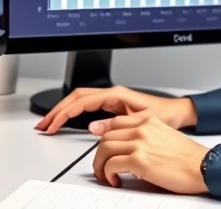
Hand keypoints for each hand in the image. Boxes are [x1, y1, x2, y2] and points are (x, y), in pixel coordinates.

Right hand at [34, 85, 197, 134]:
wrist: (176, 113)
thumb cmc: (164, 114)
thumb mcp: (140, 122)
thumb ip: (116, 124)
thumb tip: (93, 127)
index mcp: (116, 94)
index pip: (82, 100)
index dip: (65, 112)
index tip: (54, 124)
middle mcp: (112, 94)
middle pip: (76, 97)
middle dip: (58, 110)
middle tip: (44, 124)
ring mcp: (111, 98)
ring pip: (80, 100)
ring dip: (63, 110)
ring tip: (49, 123)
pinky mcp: (112, 105)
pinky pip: (87, 106)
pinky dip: (73, 112)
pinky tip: (66, 120)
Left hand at [91, 115, 209, 193]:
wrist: (203, 166)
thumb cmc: (189, 157)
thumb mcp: (166, 137)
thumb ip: (148, 137)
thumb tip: (131, 151)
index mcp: (150, 122)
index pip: (117, 123)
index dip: (105, 136)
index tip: (103, 148)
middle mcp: (143, 129)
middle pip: (107, 136)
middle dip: (100, 154)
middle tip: (102, 166)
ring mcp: (140, 144)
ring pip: (104, 149)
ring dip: (100, 165)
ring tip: (106, 175)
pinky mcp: (139, 160)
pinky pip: (111, 165)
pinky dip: (108, 174)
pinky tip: (115, 180)